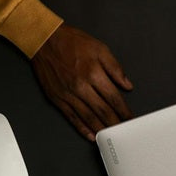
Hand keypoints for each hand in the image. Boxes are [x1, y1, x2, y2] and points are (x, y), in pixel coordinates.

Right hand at [31, 22, 133, 140]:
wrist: (44, 40)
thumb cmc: (71, 42)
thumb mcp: (100, 48)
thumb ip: (115, 68)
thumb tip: (127, 84)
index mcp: (94, 73)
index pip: (114, 98)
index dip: (124, 111)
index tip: (130, 118)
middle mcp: (81, 86)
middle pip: (103, 111)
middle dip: (115, 123)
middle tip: (123, 131)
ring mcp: (68, 94)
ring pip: (88, 117)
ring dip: (101, 128)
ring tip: (110, 135)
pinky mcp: (57, 99)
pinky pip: (72, 117)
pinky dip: (82, 128)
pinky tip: (90, 134)